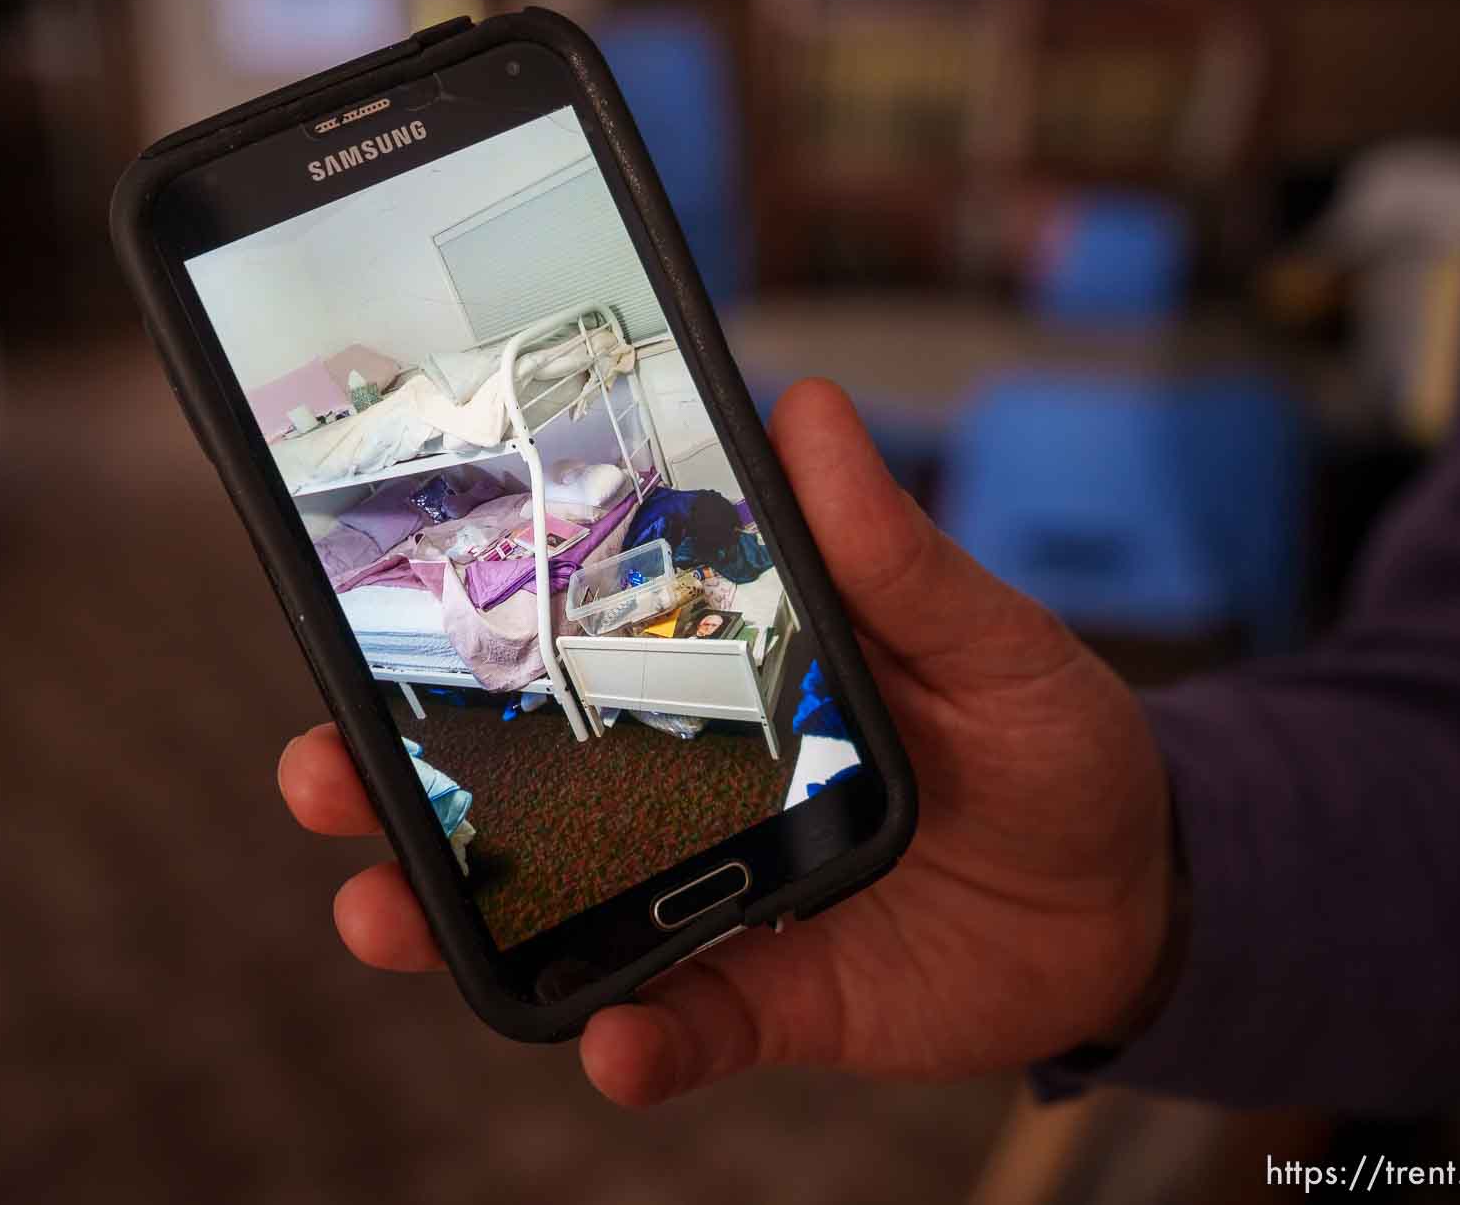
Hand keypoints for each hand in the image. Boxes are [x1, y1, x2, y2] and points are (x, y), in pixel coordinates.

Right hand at [278, 379, 1172, 1104]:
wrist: (1137, 895)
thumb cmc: (1054, 741)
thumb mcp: (989, 637)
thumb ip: (892, 554)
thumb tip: (807, 414)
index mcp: (722, 681)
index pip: (563, 656)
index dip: (455, 643)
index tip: (360, 614)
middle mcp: (690, 791)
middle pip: (517, 793)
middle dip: (399, 789)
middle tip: (322, 776)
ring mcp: (717, 899)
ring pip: (559, 916)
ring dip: (461, 922)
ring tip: (387, 917)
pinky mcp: (769, 999)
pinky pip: (687, 1029)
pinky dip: (642, 1045)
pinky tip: (618, 1042)